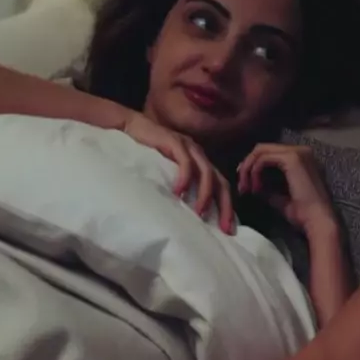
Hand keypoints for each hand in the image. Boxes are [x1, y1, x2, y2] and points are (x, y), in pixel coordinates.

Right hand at [124, 112, 234, 233]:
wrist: (131, 128)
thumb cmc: (148, 155)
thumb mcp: (167, 175)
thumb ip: (179, 189)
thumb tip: (185, 218)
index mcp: (200, 165)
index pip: (221, 188)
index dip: (226, 208)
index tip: (228, 231)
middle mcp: (199, 156)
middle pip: (220, 182)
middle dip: (225, 206)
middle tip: (224, 227)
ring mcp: (188, 148)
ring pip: (206, 172)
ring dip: (205, 194)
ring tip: (199, 212)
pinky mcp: (175, 142)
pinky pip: (185, 161)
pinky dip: (185, 177)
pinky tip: (179, 192)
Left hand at [238, 143, 335, 231]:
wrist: (317, 221)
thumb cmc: (302, 214)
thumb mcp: (280, 198)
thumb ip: (268, 188)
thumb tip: (253, 185)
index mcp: (301, 158)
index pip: (269, 153)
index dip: (252, 165)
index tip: (244, 183)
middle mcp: (300, 150)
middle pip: (263, 148)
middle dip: (247, 166)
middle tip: (241, 185)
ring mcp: (297, 152)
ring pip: (261, 151)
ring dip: (248, 169)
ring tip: (246, 188)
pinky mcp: (292, 159)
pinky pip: (263, 158)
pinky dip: (254, 171)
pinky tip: (255, 188)